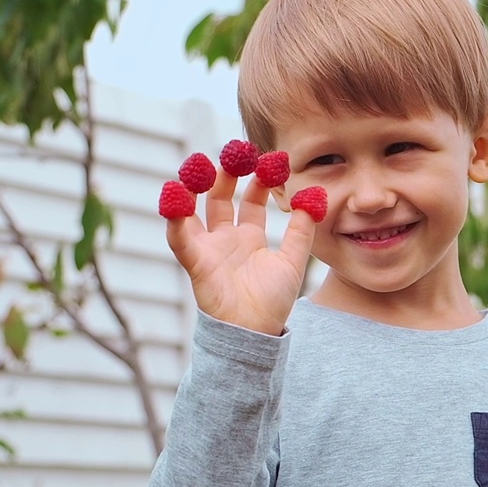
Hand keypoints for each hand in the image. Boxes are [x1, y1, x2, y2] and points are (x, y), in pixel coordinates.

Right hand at [166, 168, 316, 335]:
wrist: (255, 334)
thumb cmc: (272, 303)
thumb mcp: (293, 260)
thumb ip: (302, 230)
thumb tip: (313, 196)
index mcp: (248, 237)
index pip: (250, 199)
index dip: (259, 178)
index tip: (271, 158)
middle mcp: (225, 239)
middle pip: (220, 197)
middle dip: (226, 173)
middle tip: (237, 152)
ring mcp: (208, 249)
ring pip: (194, 210)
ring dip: (194, 186)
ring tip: (200, 164)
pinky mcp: (195, 262)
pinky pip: (179, 237)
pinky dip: (173, 216)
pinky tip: (174, 193)